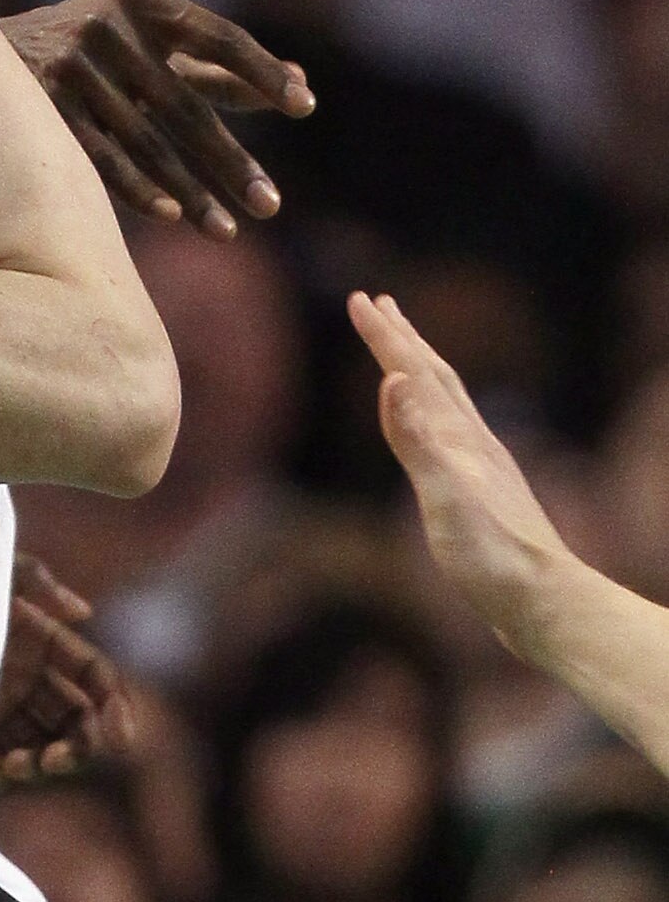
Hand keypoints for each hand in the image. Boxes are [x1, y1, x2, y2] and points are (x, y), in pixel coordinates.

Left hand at [0, 554, 134, 786]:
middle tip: (54, 760)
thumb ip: (38, 582)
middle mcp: (27, 677)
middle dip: (74, 749)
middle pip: (71, 723)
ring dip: (34, 765)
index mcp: (44, 642)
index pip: (93, 678)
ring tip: (13, 767)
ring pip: (34, 746)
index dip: (114, 706)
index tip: (120, 737)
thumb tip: (84, 613)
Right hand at [2, 0, 312, 239]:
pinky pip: (98, 153)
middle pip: (186, 104)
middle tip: (270, 206)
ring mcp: (71, 63)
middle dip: (230, 160)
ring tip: (229, 232)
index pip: (219, 37)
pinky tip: (170, 216)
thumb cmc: (80, 51)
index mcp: (144, 1)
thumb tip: (298, 84)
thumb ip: (212, 64)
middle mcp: (110, 24)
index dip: (262, 71)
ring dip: (190, 191)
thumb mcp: (141, 42)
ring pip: (146, 140)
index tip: (304, 105)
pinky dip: (136, 186)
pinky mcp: (39, 101)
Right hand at [348, 289, 570, 655]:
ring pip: (448, 402)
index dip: (385, 338)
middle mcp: (473, 443)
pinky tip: (438, 430)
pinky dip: (434, 414)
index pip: (414, 374)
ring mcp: (482, 467)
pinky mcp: (485, 494)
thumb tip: (393, 379)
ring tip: (407, 355)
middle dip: (402, 339)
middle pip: (434, 376)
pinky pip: (452, 434)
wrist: (543, 602)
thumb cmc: (492, 556)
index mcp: (458, 439)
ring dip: (422, 369)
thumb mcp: (444, 496)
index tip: (359, 300)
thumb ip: (417, 440)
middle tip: (377, 304)